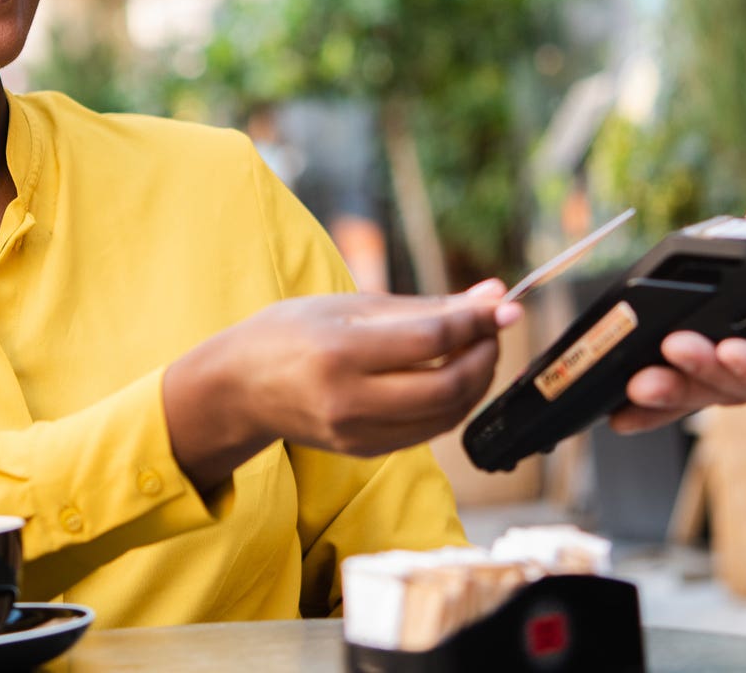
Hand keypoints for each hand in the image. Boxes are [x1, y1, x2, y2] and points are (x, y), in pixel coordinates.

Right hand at [165, 281, 518, 485]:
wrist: (239, 388)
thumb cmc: (291, 333)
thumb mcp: (351, 305)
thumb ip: (425, 305)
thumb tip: (493, 293)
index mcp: (342, 352)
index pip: (432, 339)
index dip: (478, 322)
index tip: (506, 304)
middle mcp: (350, 399)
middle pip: (447, 385)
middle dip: (484, 355)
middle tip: (492, 329)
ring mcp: (358, 433)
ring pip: (446, 414)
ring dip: (475, 382)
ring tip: (475, 349)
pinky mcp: (366, 452)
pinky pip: (428, 431)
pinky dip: (451, 404)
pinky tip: (450, 377)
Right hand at [608, 143, 745, 433]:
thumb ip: (726, 265)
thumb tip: (674, 288)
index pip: (712, 365)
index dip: (668, 385)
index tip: (615, 399)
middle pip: (727, 386)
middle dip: (675, 395)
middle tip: (629, 395)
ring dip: (708, 377)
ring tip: (666, 360)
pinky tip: (728, 353)